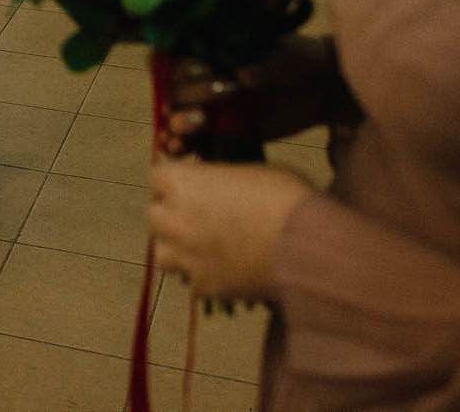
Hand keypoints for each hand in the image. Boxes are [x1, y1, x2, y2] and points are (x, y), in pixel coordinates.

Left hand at [147, 159, 310, 302]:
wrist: (305, 247)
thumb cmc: (283, 197)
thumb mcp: (251, 172)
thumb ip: (221, 181)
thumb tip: (221, 189)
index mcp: (182, 183)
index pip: (156, 178)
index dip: (174, 183)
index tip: (191, 187)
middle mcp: (174, 219)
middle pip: (154, 217)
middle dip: (172, 216)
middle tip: (199, 218)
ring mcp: (186, 257)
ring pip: (163, 254)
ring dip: (178, 249)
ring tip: (206, 248)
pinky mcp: (204, 286)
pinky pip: (193, 282)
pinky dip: (205, 277)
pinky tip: (228, 271)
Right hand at [162, 35, 346, 155]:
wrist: (324, 89)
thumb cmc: (302, 60)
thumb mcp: (288, 58)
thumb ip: (266, 66)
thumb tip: (243, 74)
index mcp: (215, 52)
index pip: (177, 55)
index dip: (162, 63)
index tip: (159, 71)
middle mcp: (208, 78)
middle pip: (175, 92)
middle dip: (179, 106)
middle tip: (199, 120)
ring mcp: (215, 106)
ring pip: (180, 117)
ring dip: (174, 130)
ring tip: (178, 143)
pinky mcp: (226, 130)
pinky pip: (199, 140)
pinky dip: (187, 147)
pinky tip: (183, 153)